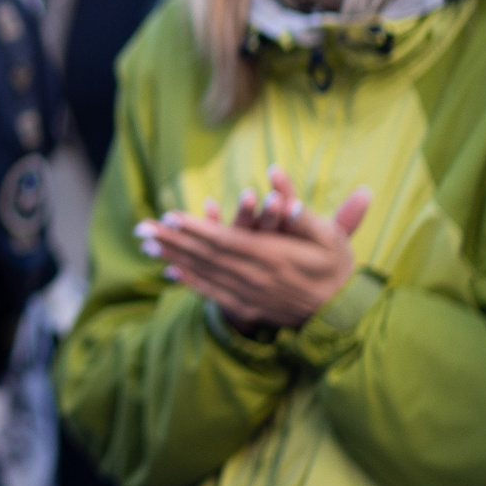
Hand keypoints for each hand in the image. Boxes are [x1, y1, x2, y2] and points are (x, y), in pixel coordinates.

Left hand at [138, 166, 365, 332]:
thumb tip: (275, 171)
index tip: (169, 216)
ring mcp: (249, 295)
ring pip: (204, 274)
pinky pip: (212, 294)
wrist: (344, 314)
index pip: (224, 241)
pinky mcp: (248, 307)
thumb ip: (297, 204)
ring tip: (147, 244)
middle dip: (172, 241)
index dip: (195, 229)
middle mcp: (254, 278)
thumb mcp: (327, 233)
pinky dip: (190, 281)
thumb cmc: (337, 267)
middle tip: (141, 228)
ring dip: (174, 257)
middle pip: (205, 257)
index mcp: (272, 257)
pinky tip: (170, 270)